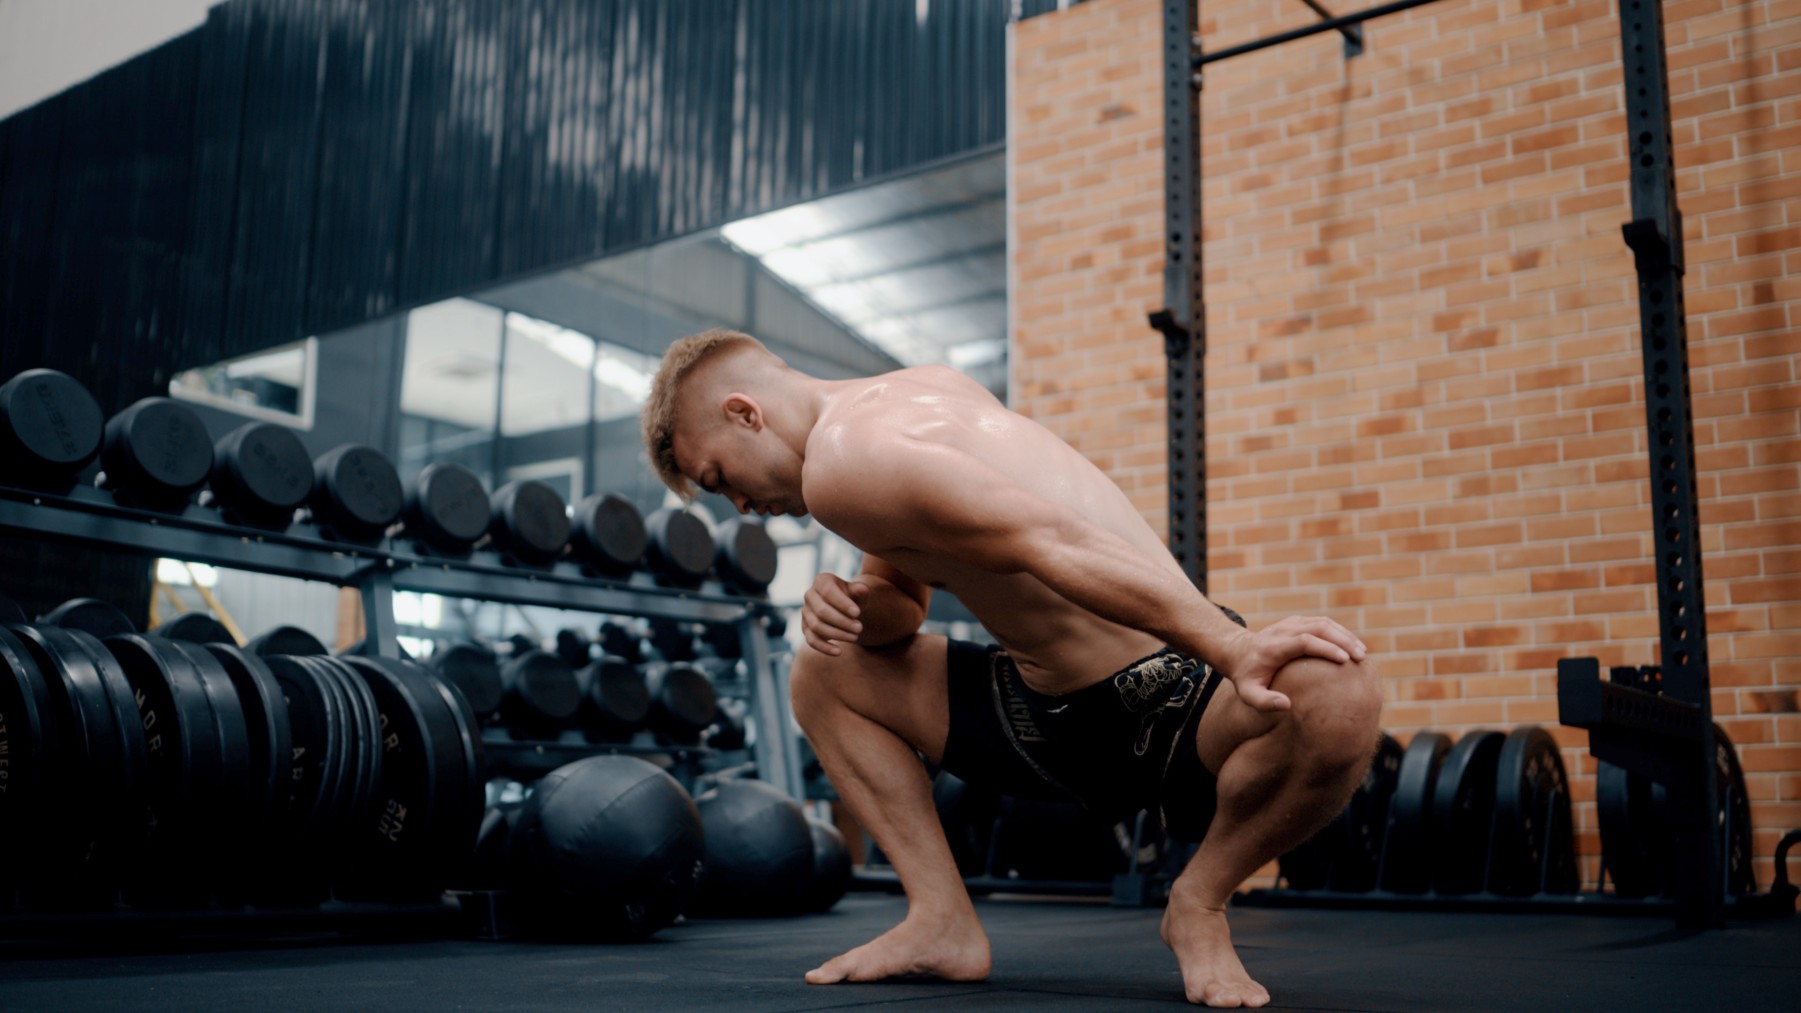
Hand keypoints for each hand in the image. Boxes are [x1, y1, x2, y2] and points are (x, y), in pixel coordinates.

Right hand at [802, 572, 868, 655]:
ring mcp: (805, 613)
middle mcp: (810, 595)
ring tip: (855, 637)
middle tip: (860, 628)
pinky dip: (824, 648)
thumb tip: (863, 589)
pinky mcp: (806, 628)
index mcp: (821, 581)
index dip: (842, 603)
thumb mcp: (858, 592)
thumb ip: (860, 590)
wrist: (845, 607)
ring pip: (817, 626)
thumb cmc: (852, 597)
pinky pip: (811, 640)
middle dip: (842, 622)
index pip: (828, 592)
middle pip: (821, 611)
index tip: (858, 613)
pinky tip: (839, 652)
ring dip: (837, 634)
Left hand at [1219, 615, 1367, 712]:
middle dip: (1342, 640)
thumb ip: (1264, 702)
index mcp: (1273, 646)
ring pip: (1323, 622)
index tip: (1345, 659)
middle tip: (1361, 657)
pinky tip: (1353, 646)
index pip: (1304, 641)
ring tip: (1363, 653)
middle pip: (1318, 627)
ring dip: (1345, 635)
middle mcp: (1283, 630)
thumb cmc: (1247, 677)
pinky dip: (1340, 632)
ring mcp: (1291, 623)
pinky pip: (1323, 623)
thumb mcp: (1248, 694)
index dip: (1326, 648)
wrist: (1238, 651)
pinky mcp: (1298, 622)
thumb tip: (1287, 706)